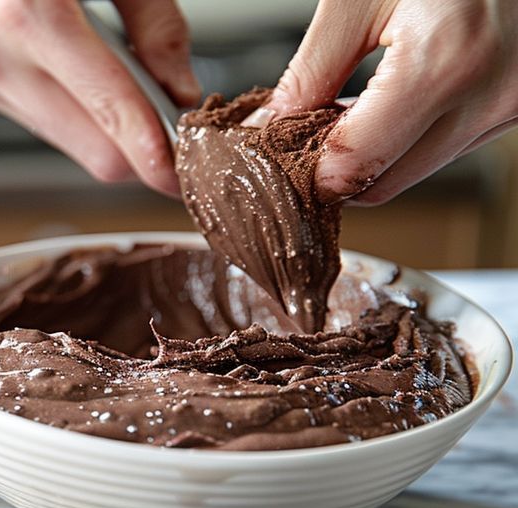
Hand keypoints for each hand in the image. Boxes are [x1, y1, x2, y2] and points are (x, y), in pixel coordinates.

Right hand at [0, 0, 200, 194]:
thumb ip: (154, 23)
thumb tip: (182, 90)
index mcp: (28, 14)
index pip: (111, 111)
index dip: (155, 152)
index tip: (185, 178)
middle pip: (92, 151)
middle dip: (139, 150)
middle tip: (176, 137)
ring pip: (67, 143)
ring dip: (104, 129)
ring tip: (131, 93)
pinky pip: (38, 119)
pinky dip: (71, 109)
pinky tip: (83, 75)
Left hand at [262, 0, 517, 204]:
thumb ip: (312, 69)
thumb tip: (273, 123)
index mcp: (444, 66)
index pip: (354, 167)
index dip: (307, 169)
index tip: (280, 152)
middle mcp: (488, 98)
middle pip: (384, 183)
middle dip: (335, 167)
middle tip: (302, 134)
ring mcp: (513, 106)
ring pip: (416, 170)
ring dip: (375, 153)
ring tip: (349, 108)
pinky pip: (448, 145)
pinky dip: (411, 135)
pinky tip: (392, 99)